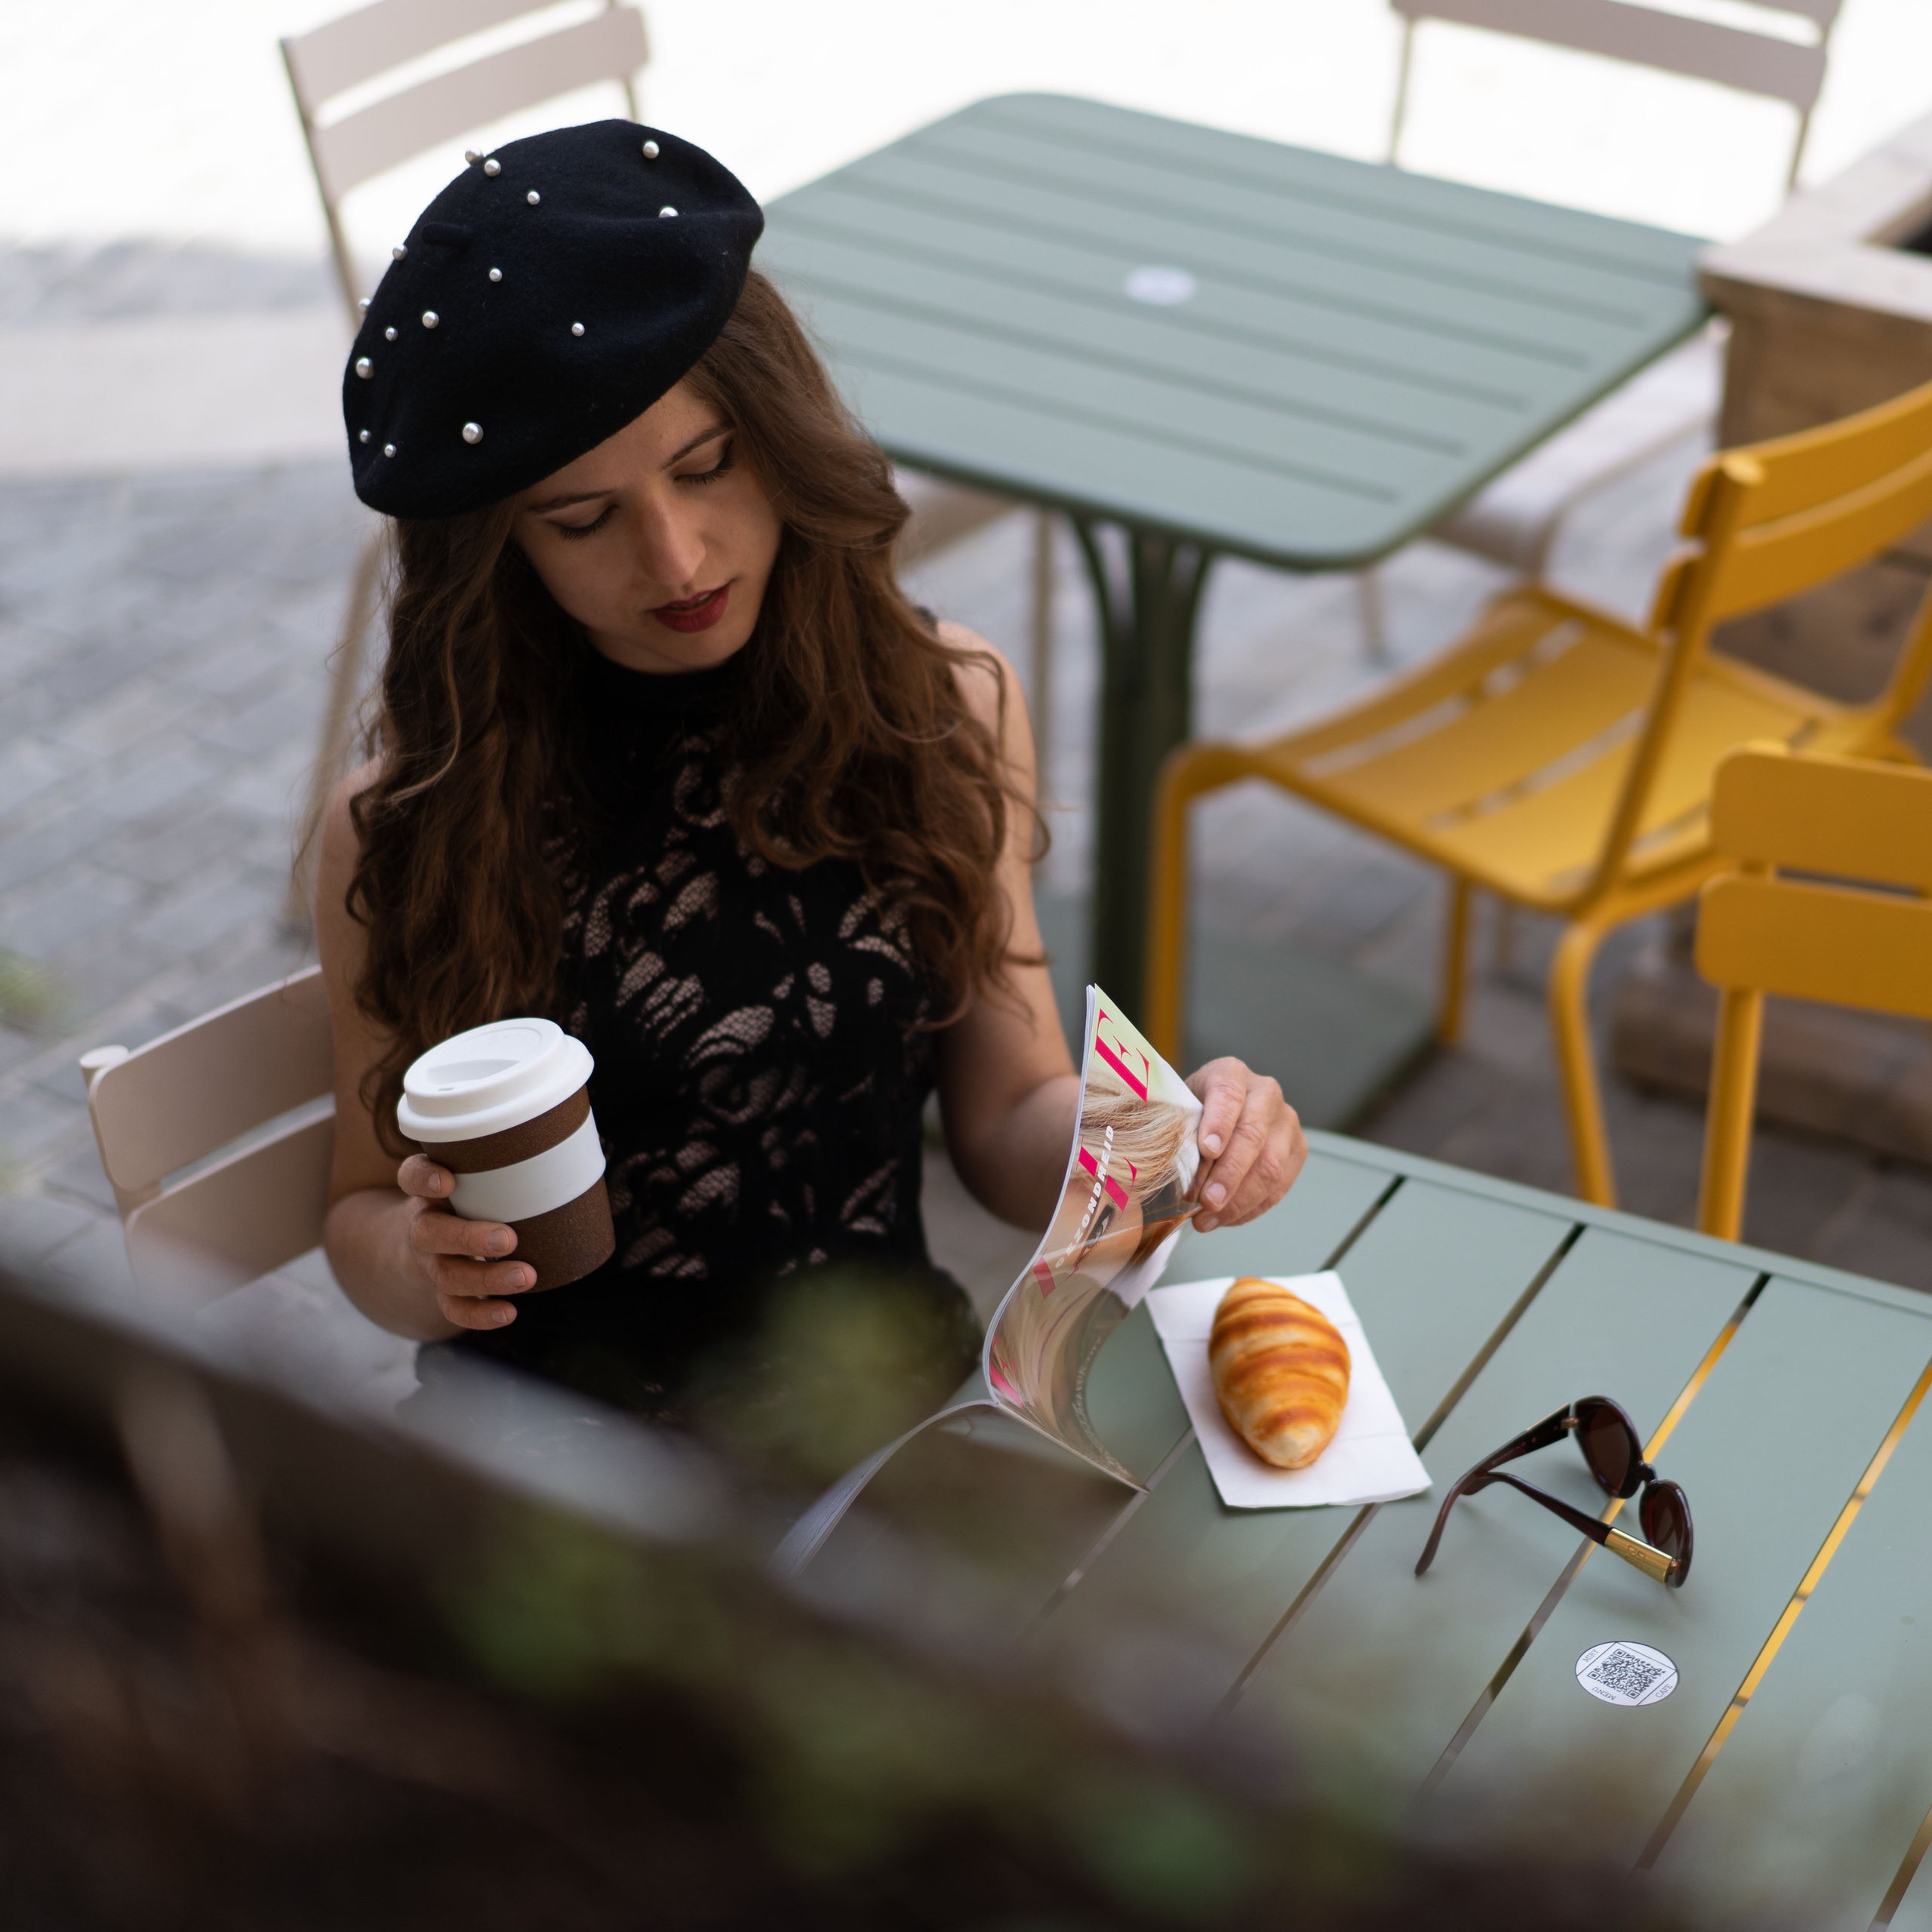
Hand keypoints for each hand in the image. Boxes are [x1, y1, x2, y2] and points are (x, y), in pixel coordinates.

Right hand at [397, 1153, 529, 1329]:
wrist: (431, 1242)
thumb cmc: (470, 1198)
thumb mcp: (475, 1174)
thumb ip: (506, 1161)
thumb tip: (576, 1140)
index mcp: (428, 1192)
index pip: (411, 1177)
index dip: (423, 1178)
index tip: (447, 1178)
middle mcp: (424, 1226)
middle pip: (429, 1233)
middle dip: (468, 1238)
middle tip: (508, 1239)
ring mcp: (431, 1262)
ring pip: (446, 1275)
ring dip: (485, 1279)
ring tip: (526, 1277)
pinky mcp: (442, 1292)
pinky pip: (453, 1308)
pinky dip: (479, 1314)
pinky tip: (509, 1313)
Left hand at [1184, 1059, 1305, 1231]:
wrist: (1213, 1116)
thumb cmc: (1190, 1114)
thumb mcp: (1175, 1109)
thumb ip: (1173, 1128)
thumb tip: (1171, 1165)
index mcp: (1230, 1073)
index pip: (1228, 1094)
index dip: (1219, 1123)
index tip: (1207, 1151)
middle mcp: (1265, 1093)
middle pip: (1253, 1135)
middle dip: (1229, 1174)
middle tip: (1207, 1201)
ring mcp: (1286, 1122)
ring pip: (1271, 1166)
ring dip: (1239, 1200)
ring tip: (1208, 1219)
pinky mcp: (1296, 1151)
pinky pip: (1278, 1187)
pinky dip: (1249, 1209)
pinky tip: (1224, 1219)